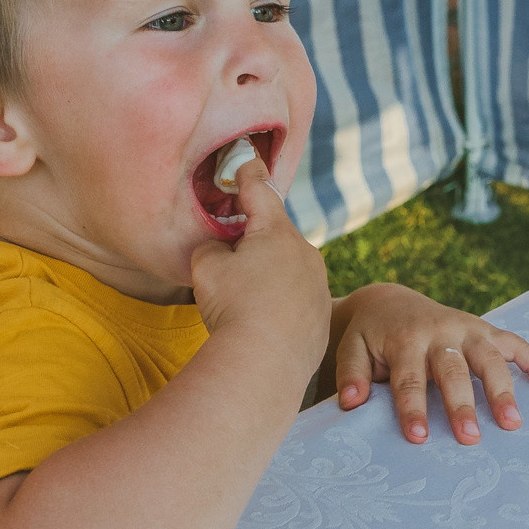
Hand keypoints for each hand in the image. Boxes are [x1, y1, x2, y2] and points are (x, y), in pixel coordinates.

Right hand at [189, 155, 330, 373]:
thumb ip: (212, 248)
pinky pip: (297, 300)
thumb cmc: (234, 309)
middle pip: (276, 235)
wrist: (265, 365)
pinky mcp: (322, 317)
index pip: (260, 192)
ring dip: (269, 274)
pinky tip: (262, 323)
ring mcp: (318, 286)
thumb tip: (221, 251)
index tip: (247, 162)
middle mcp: (306, 253)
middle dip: (255, 239)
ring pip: (289, 269)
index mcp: (277, 232)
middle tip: (230, 253)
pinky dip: (280, 304)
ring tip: (244, 300)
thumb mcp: (206, 267)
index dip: (249, 176)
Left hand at [332, 284, 528, 444]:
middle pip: (454, 370)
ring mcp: (467, 328)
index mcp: (405, 338)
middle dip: (462, 404)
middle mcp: (440, 331)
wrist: (389, 303)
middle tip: (469, 437)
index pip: (410, 378)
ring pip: (490, 357)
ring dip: (502, 390)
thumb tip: (351, 402)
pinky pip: (514, 342)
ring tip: (512, 424)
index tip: (418, 437)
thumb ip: (352, 373)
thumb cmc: (370, 337)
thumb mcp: (351, 348)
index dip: (413, 408)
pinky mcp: (484, 329)